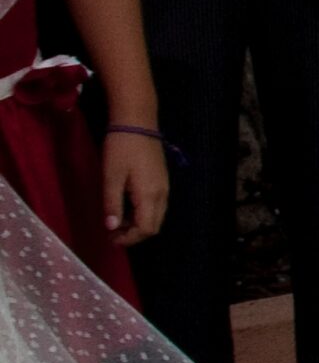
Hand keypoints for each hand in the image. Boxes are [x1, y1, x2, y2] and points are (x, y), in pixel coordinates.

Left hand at [101, 129, 167, 247]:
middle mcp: (162, 194)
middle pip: (154, 226)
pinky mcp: (163, 180)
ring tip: (117, 219)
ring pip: (156, 216)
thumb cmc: (121, 149)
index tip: (110, 238)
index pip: (146, 229)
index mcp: (149, 195)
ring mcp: (165, 187)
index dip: (129, 239)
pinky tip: (127, 205)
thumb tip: (112, 228)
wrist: (137, 123)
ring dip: (138, 224)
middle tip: (112, 232)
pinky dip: (143, 213)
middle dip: (135, 234)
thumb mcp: (111, 177)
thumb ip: (112, 204)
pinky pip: (157, 206)